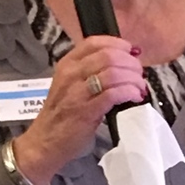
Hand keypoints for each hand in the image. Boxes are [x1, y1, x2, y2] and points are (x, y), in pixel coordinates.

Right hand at [13, 35, 144, 184]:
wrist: (45, 142)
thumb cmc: (61, 112)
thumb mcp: (70, 83)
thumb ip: (90, 70)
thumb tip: (124, 59)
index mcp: (67, 64)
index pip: (94, 43)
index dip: (117, 43)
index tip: (130, 50)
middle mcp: (71, 74)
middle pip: (108, 56)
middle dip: (130, 63)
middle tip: (139, 73)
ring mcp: (78, 93)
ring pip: (113, 73)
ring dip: (133, 78)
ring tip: (139, 86)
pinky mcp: (86, 111)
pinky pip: (114, 94)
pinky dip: (130, 92)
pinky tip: (135, 96)